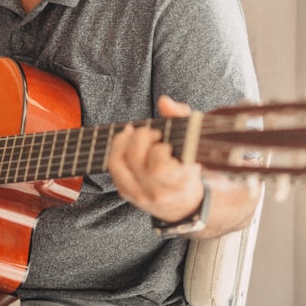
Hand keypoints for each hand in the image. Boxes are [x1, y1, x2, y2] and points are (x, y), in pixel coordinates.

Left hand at [107, 95, 204, 221]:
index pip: (158, 165)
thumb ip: (182, 117)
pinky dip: (116, 149)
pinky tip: (126, 139)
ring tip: (135, 132)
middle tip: (151, 133)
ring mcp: (139, 195)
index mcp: (178, 183)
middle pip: (135, 160)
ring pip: (117, 164)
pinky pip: (112, 168)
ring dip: (123, 141)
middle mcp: (157, 193)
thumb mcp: (193, 141)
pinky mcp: (126, 193)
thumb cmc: (188, 165)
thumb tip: (164, 101)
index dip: (159, 147)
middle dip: (141, 138)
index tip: (164, 140)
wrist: (184, 204)